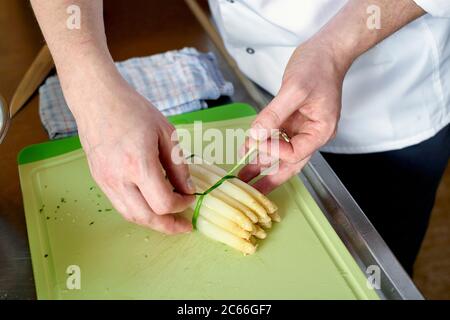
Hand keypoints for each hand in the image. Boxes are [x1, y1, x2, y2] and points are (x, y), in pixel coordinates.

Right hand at [64, 72, 194, 233]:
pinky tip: (150, 206)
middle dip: (168, 226)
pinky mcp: (99, 180)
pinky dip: (138, 211)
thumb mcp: (166, 134)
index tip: (190, 197)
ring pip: (131, 216)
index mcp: (139, 165)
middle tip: (183, 226)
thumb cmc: (133, 111)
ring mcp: (106, 181)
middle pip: (146, 218)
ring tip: (168, 221)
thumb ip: (178, 166)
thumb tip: (188, 189)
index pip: (163, 203)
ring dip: (152, 223)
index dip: (181, 205)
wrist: (97, 101)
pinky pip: (120, 205)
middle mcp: (119, 178)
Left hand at [239, 39, 351, 193]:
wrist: (325, 51)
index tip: (257, 141)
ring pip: (281, 154)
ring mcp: (301, 129)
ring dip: (262, 165)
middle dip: (269, 177)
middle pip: (290, 163)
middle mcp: (312, 134)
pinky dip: (262, 145)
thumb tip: (255, 136)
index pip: (295, 153)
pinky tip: (248, 152)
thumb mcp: (294, 89)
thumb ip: (273, 114)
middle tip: (250, 191)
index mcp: (320, 130)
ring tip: (243, 178)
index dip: (275, 151)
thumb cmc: (317, 67)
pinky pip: (276, 139)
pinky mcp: (292, 121)